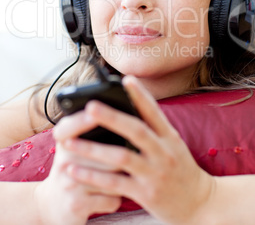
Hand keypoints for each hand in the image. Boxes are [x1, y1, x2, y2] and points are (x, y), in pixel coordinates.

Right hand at [34, 109, 121, 224]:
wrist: (53, 204)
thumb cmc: (73, 165)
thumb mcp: (72, 144)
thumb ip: (88, 127)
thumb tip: (123, 112)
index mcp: (63, 140)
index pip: (69, 128)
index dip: (82, 120)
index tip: (93, 110)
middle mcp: (63, 161)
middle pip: (104, 153)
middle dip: (124, 155)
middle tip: (139, 152)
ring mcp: (69, 184)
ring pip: (112, 177)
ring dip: (126, 177)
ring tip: (132, 174)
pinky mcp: (77, 205)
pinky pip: (111, 199)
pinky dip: (118, 198)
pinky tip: (115, 194)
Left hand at [55, 75, 214, 223]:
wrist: (200, 204)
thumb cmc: (182, 170)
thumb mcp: (174, 145)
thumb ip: (155, 128)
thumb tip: (132, 106)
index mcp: (170, 137)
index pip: (154, 112)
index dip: (141, 95)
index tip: (127, 79)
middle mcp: (163, 152)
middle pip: (136, 130)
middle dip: (112, 117)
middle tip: (90, 106)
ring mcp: (154, 173)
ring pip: (121, 157)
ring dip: (92, 149)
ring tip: (69, 142)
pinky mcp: (145, 193)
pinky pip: (114, 183)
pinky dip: (92, 176)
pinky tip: (75, 169)